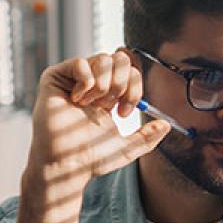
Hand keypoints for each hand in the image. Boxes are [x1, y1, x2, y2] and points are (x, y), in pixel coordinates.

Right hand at [28, 50, 169, 188]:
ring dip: (103, 85)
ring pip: (103, 58)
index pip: (131, 72)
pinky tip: (76, 100)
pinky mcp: (55, 77)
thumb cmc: (90, 158)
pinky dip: (85, 83)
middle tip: (110, 105)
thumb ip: (147, 137)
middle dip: (121, 83)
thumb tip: (167, 125)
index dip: (134, 88)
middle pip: (120, 59)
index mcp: (108, 95)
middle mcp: (92, 83)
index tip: (124, 113)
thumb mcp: (126, 148)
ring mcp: (74, 79)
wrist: (66, 164)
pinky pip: (80, 62)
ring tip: (92, 105)